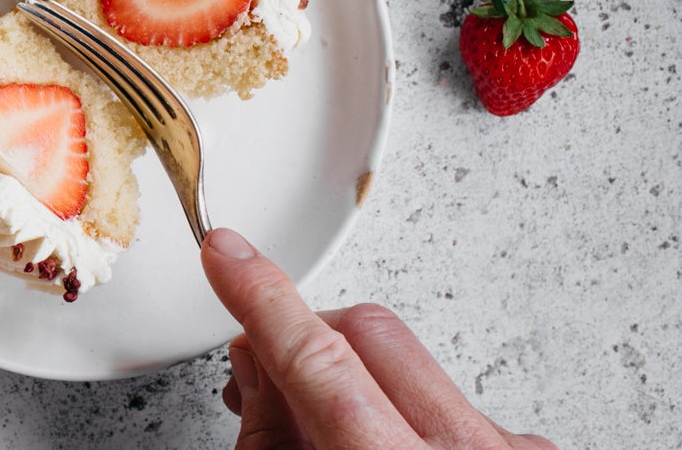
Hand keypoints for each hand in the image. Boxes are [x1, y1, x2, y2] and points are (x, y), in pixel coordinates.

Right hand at [202, 228, 556, 449]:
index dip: (262, 299)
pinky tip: (382, 447)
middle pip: (370, 333)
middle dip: (307, 335)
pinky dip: (407, 413)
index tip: (226, 251)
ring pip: (412, 362)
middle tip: (259, 368)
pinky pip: (455, 399)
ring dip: (355, 380)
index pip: (318, 362)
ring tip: (321, 429)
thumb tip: (259, 364)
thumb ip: (271, 439)